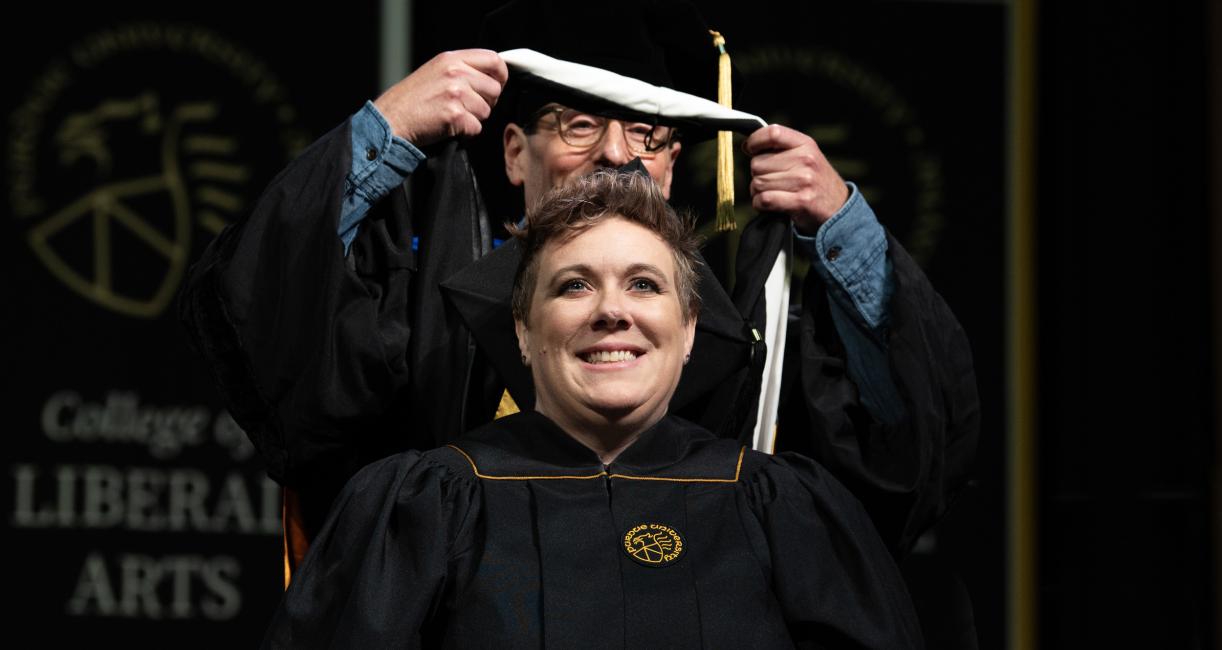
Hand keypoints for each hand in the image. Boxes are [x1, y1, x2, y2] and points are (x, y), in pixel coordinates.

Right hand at [373, 49, 508, 146]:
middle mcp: (455, 73)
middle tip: (466, 107)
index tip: (497, 85)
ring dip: (474, 118)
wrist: (391, 120)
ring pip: (487, 111)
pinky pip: (476, 128)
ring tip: (452, 116)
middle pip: (494, 89)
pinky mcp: (455, 115)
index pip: (493, 60)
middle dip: (486, 102)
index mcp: (451, 59)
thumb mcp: (435, 71)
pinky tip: (449, 127)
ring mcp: (456, 93)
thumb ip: (460, 69)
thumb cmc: (411, 100)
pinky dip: (466, 133)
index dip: (501, 75)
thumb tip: (489, 77)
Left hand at [744, 124, 849, 233]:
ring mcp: (803, 180)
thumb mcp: (806, 156)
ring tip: (772, 193)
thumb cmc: (815, 181)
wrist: (838, 207)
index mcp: (805, 144)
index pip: (772, 132)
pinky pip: (764, 199)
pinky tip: (769, 204)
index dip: (755, 141)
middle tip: (769, 181)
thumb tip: (748, 145)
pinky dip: (760, 204)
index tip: (750, 149)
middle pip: (758, 163)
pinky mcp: (800, 201)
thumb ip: (781, 149)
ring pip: (758, 183)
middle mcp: (805, 159)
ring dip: (757, 192)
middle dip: (757, 174)